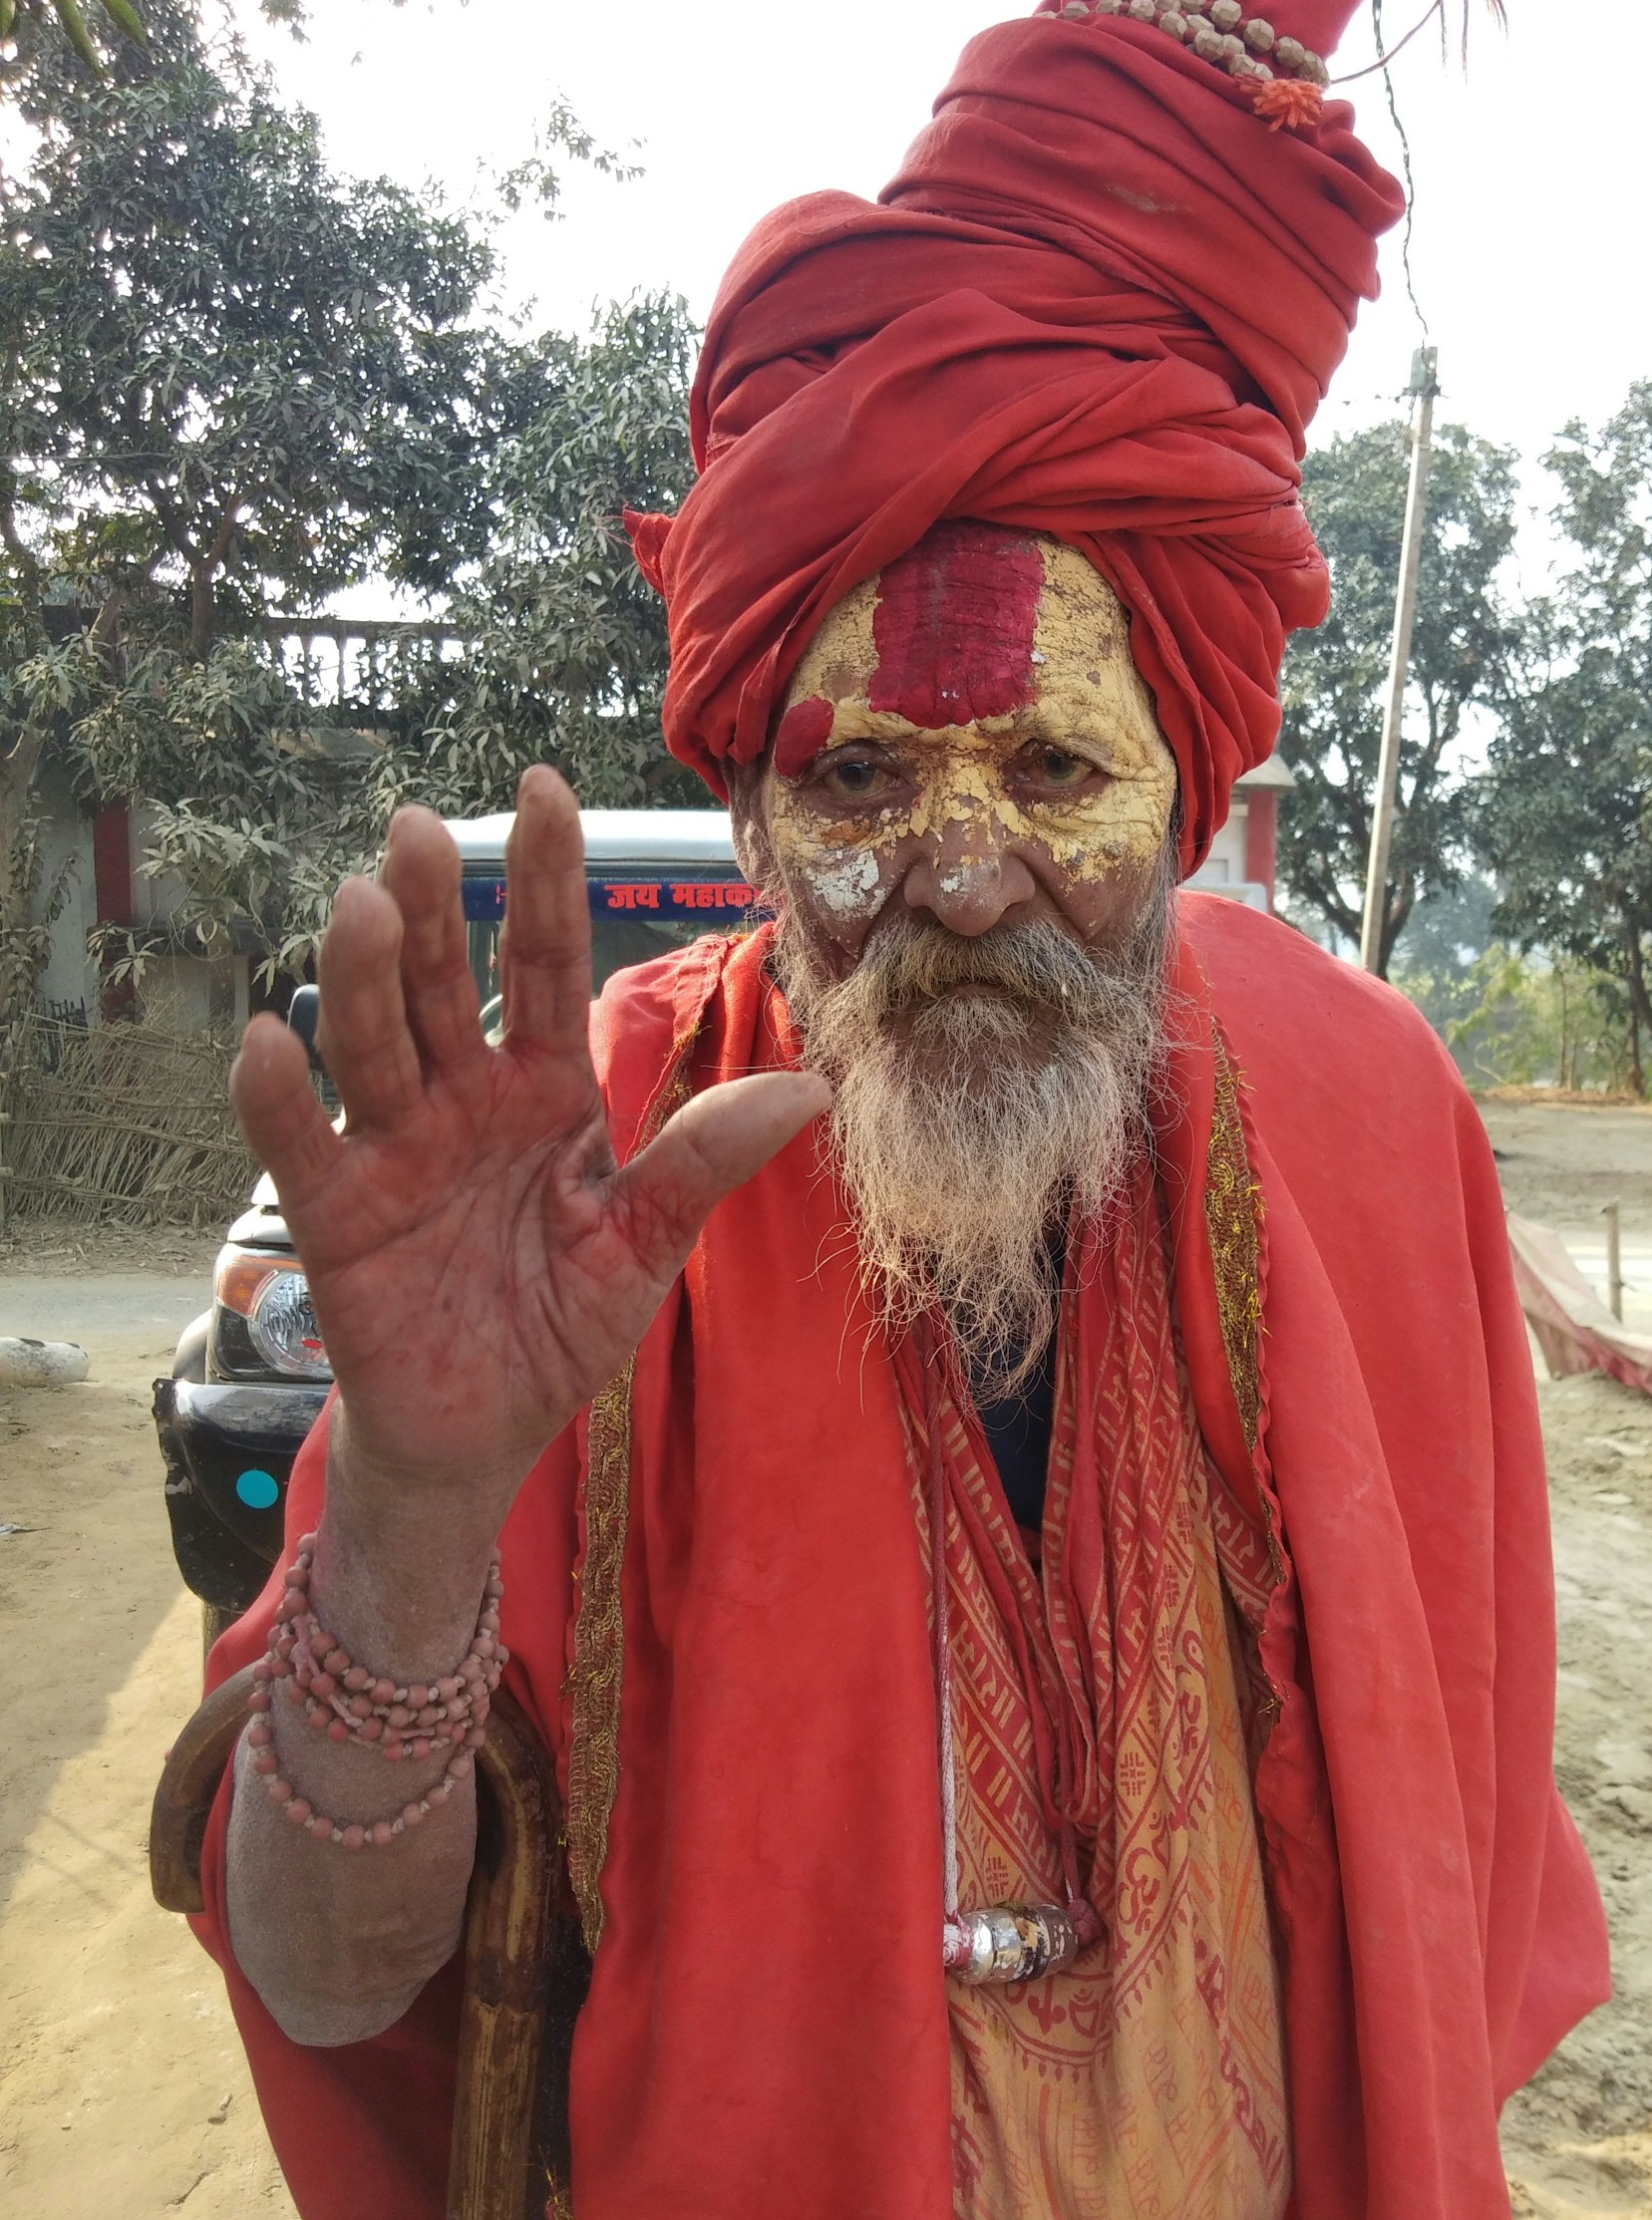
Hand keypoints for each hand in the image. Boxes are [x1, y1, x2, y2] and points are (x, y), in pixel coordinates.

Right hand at [231, 768, 826, 1529]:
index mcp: (544, 1092)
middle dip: (433, 908)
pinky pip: (304, 1149)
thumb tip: (810, 1089)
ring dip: (365, 978)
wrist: (483, 1433)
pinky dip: (283, 1101)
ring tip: (361, 904)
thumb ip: (700, 1164)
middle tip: (418, 828)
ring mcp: (394, 1151)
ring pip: (375, 1047)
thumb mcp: (643, 1246)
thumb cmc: (557, 1325)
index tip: (545, 787)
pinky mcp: (338, 1218)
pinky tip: (273, 1039)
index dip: (542, 880)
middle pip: (444, 987)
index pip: (543, 964)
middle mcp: (462, 1101)